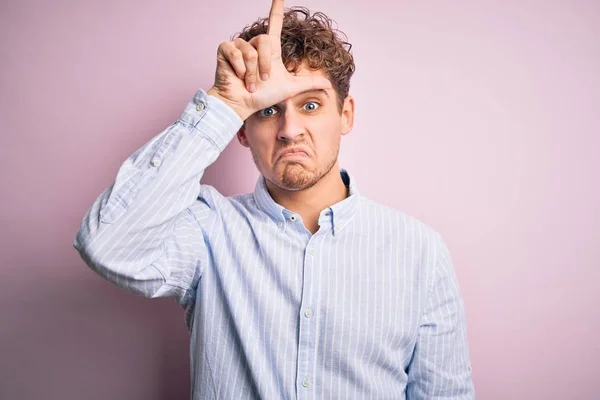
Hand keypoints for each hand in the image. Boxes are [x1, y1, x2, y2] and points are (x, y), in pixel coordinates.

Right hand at [207, 0, 331, 119]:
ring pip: (250, 50)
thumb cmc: (262, 97)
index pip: (275, 24)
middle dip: (264, 64)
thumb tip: (329, 84)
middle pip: (264, 40)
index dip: (277, 9)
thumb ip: (308, 83)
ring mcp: (239, 46)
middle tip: (262, 80)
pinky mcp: (225, 49)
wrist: (243, 104)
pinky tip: (238, 77)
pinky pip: (235, 53)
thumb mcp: (290, 88)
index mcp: (270, 50)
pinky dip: (239, 69)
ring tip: (249, 83)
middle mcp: (254, 45)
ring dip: (251, 72)